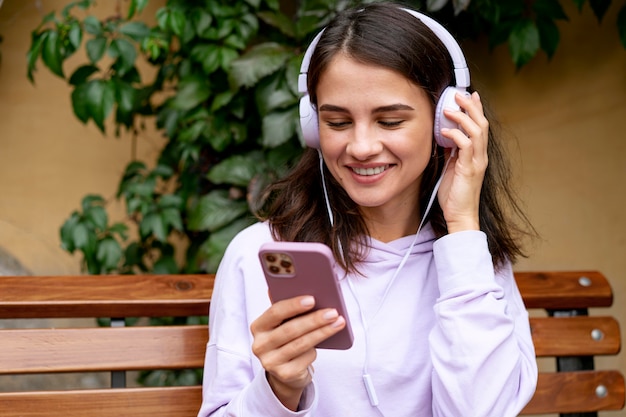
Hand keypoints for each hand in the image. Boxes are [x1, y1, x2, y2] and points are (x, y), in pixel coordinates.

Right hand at [250, 295, 345, 409]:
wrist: (285, 371)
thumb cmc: (287, 339)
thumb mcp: (283, 323)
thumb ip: (288, 308)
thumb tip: (302, 285)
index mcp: (258, 327)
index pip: (275, 312)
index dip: (294, 305)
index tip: (312, 299)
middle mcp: (260, 345)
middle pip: (290, 329)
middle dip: (314, 320)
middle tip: (332, 312)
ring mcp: (271, 362)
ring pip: (301, 344)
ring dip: (323, 332)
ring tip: (338, 322)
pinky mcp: (284, 374)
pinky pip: (306, 358)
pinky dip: (316, 349)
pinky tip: (325, 343)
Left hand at [438, 91, 488, 233]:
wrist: (460, 215)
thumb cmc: (454, 194)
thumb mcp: (451, 168)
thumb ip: (451, 153)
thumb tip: (445, 136)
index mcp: (477, 155)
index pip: (480, 127)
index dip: (477, 109)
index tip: (470, 95)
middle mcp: (481, 156)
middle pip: (481, 124)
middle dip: (471, 107)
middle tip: (459, 94)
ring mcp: (477, 162)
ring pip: (477, 131)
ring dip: (463, 117)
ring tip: (450, 108)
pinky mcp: (469, 169)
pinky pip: (466, 146)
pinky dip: (456, 135)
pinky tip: (444, 131)